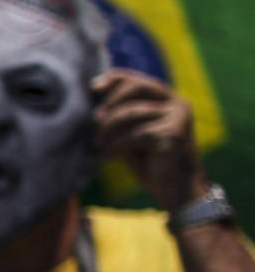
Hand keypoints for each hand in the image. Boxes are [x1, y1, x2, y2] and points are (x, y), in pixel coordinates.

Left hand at [94, 69, 207, 211]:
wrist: (177, 191)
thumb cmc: (152, 164)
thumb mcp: (132, 136)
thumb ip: (120, 120)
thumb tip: (93, 107)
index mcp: (168, 100)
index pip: (139, 80)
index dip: (114, 79)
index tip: (93, 87)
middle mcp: (177, 103)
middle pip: (137, 87)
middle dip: (110, 101)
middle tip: (95, 119)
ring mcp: (177, 117)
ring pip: (132, 112)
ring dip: (109, 129)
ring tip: (98, 144)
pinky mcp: (173, 133)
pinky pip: (135, 134)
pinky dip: (116, 146)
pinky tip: (107, 158)